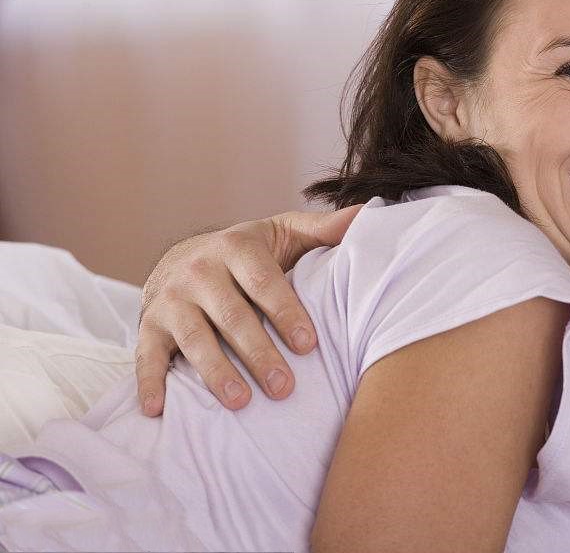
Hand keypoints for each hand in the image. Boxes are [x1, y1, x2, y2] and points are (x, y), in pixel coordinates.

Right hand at [136, 205, 361, 414]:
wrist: (184, 256)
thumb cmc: (250, 253)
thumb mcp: (284, 233)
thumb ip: (323, 229)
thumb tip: (368, 214)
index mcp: (237, 247)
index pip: (264, 282)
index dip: (286, 313)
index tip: (309, 345)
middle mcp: (200, 270)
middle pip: (232, 316)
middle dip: (258, 353)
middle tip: (284, 387)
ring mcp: (171, 299)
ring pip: (194, 338)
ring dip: (215, 373)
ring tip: (241, 403)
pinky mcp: (150, 325)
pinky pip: (145, 356)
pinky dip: (149, 383)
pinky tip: (159, 411)